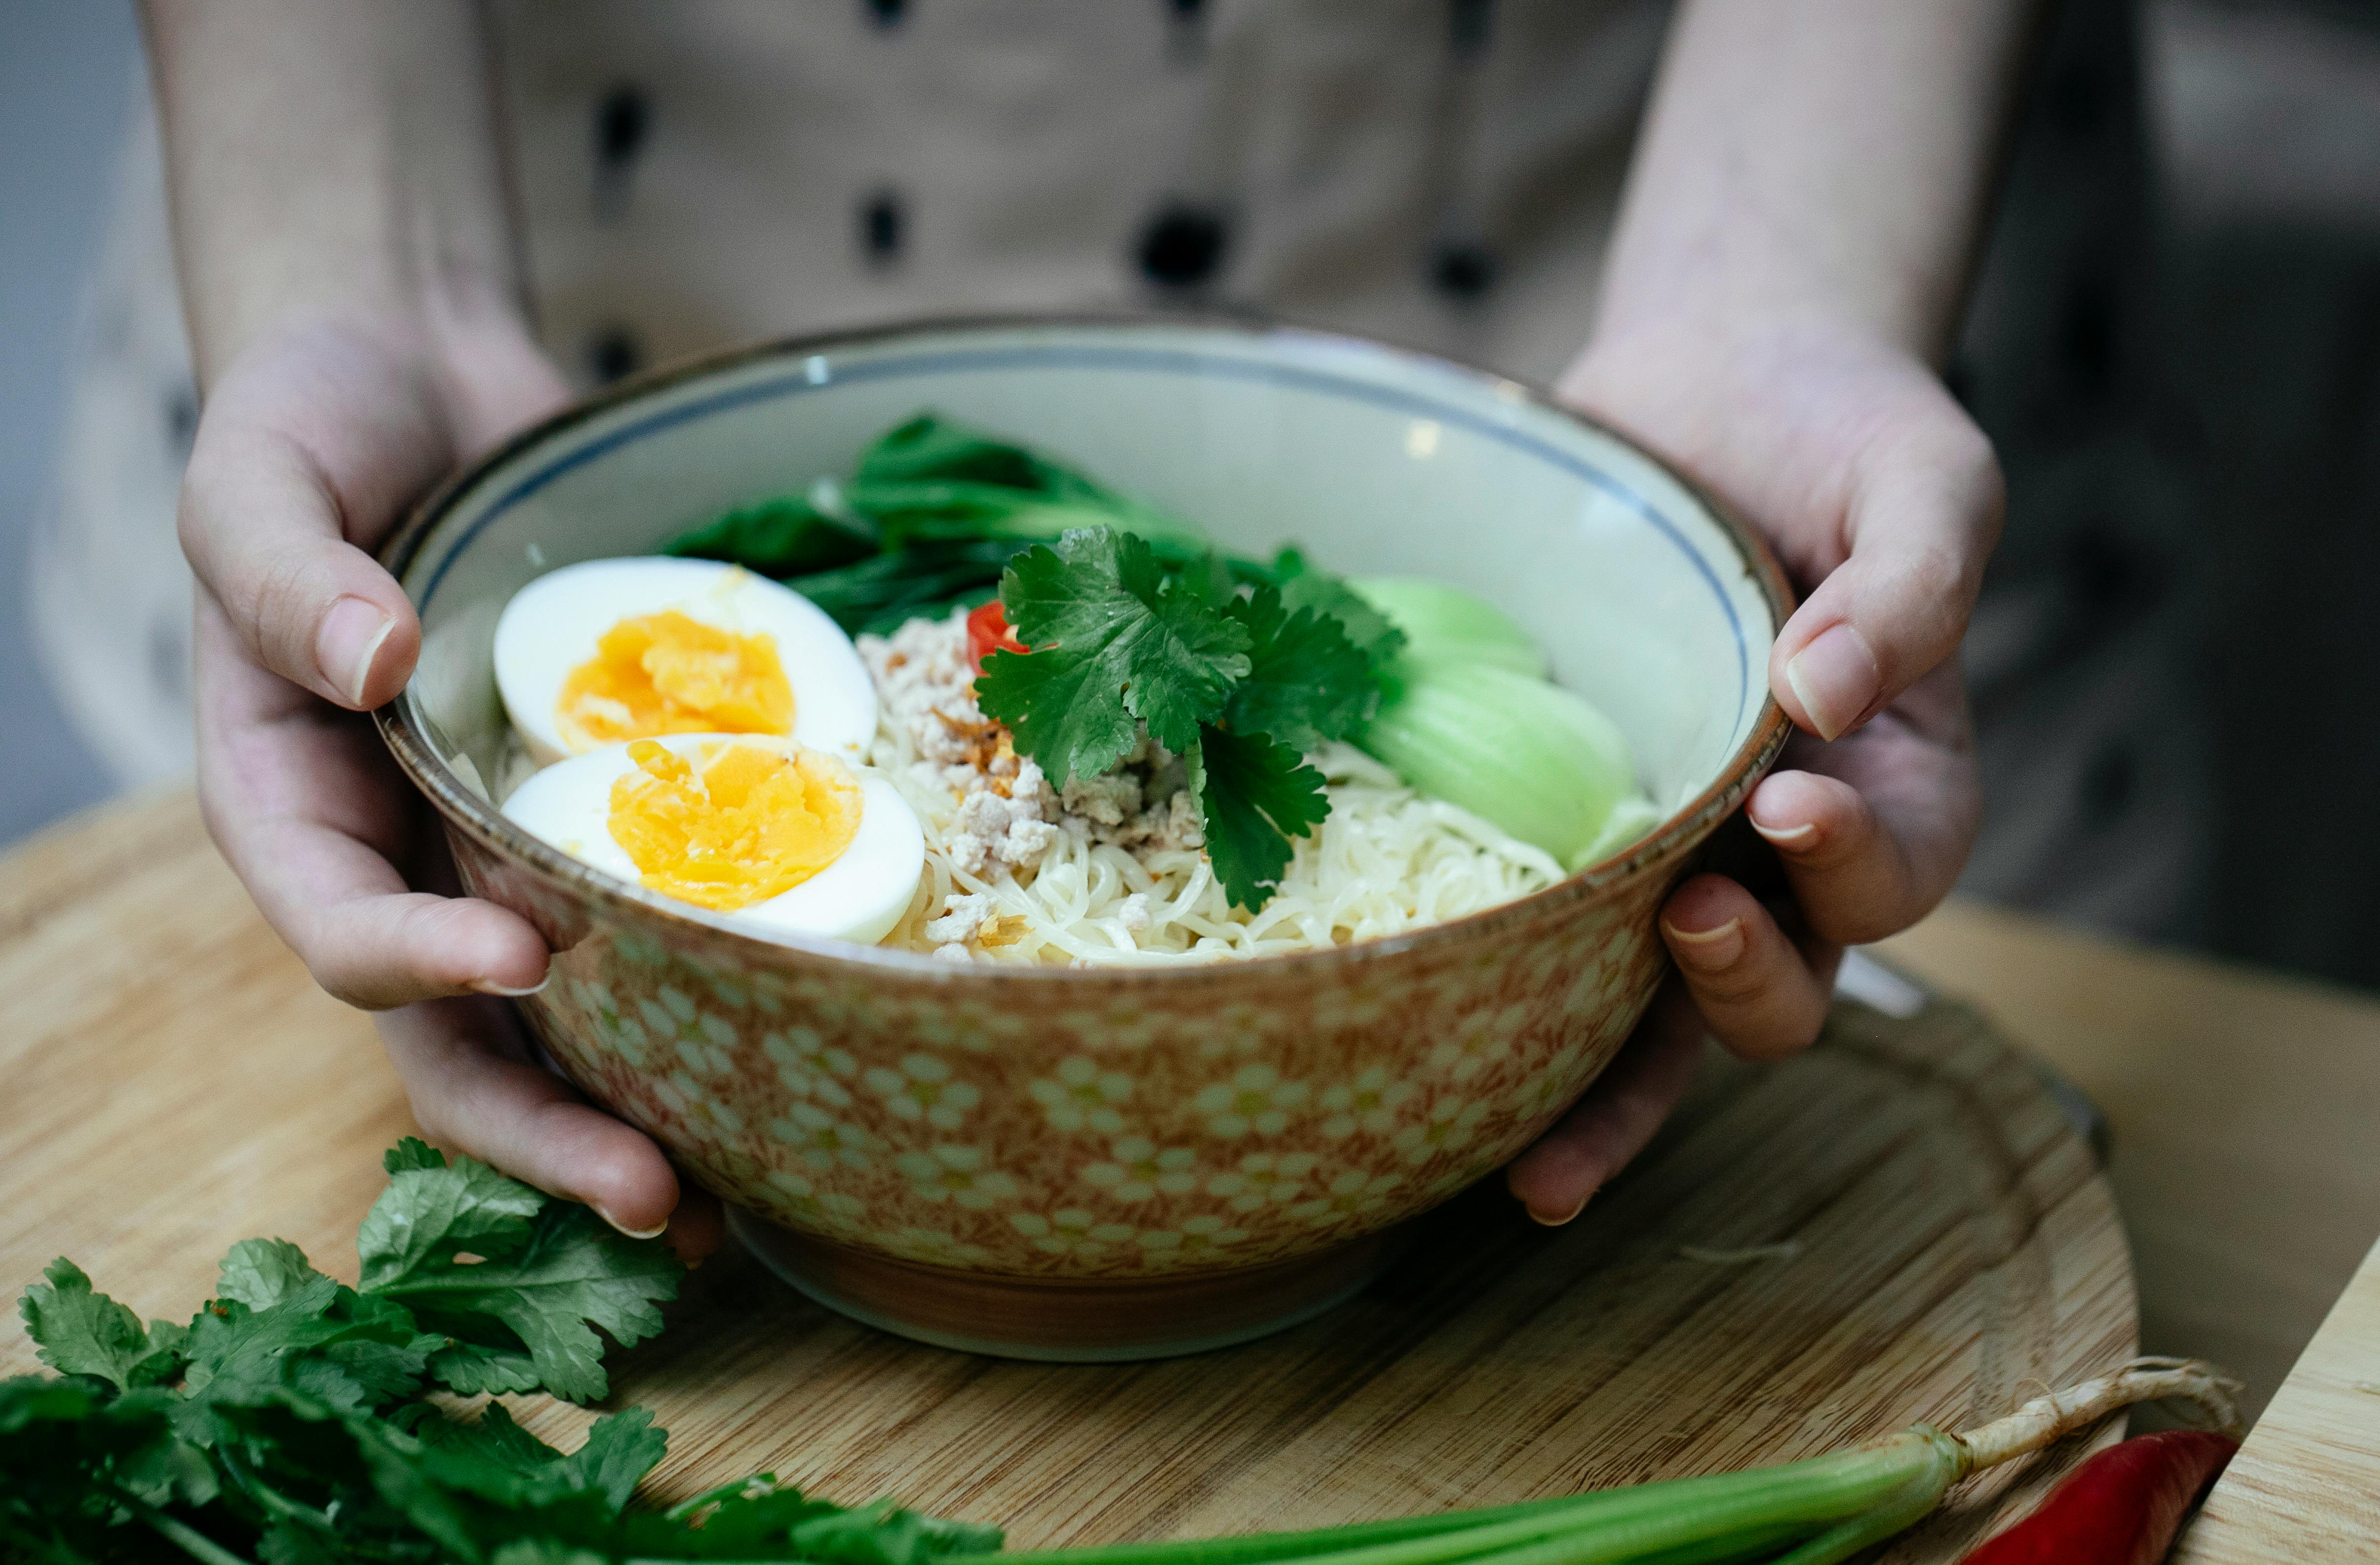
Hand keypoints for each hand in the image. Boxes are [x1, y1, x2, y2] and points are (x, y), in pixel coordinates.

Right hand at [183, 314, 721, 1256]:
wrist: (423, 377)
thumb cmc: (313, 424)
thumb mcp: (257, 478)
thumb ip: (286, 571)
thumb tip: (371, 660)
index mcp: (292, 804)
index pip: (341, 925)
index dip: (418, 964)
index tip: (521, 958)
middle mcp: (400, 856)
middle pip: (457, 1038)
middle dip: (547, 1131)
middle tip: (661, 1201)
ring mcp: (503, 848)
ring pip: (562, 1025)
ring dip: (640, 1114)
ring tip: (739, 1206)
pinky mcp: (604, 813)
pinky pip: (651, 923)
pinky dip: (708, 997)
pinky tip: (798, 1050)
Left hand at [1504, 320, 1996, 1221]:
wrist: (1714, 377)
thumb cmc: (1843, 427)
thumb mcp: (1922, 480)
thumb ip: (1911, 583)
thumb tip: (1827, 693)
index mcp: (1900, 779)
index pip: (1902, 867)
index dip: (1856, 864)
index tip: (1791, 804)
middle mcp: (1786, 846)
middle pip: (1788, 978)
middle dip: (1745, 982)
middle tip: (1689, 919)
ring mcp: (1672, 848)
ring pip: (1661, 1017)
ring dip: (1611, 1095)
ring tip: (1543, 1157)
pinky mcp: (1566, 826)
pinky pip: (1549, 950)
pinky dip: (1513, 1036)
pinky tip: (1437, 1089)